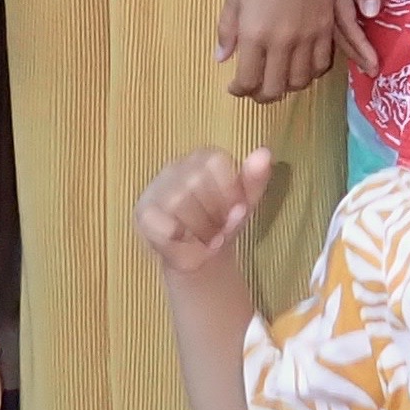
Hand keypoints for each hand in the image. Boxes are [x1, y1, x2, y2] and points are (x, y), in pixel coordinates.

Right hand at [134, 144, 273, 277]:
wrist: (201, 255)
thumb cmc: (224, 221)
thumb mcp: (246, 201)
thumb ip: (255, 178)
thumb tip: (265, 154)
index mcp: (203, 157)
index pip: (215, 161)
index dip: (229, 190)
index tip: (235, 210)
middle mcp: (176, 167)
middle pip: (197, 181)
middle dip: (214, 215)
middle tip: (220, 231)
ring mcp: (156, 188)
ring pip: (177, 201)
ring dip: (198, 230)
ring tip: (206, 240)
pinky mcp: (143, 213)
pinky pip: (157, 219)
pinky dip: (175, 237)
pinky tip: (183, 242)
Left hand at [218, 0, 336, 102]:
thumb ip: (228, 28)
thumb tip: (221, 58)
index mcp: (255, 34)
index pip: (247, 81)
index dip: (239, 90)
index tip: (234, 86)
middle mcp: (282, 43)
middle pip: (274, 89)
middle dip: (261, 95)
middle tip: (255, 89)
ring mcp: (308, 38)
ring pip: (300, 82)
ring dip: (286, 86)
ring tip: (278, 78)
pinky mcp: (327, 30)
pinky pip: (322, 66)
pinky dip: (310, 73)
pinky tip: (301, 65)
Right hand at [328, 0, 381, 73]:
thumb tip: (369, 13)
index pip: (348, 25)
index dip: (360, 47)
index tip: (373, 66)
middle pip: (337, 30)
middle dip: (355, 51)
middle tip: (370, 70)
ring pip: (325, 25)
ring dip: (342, 43)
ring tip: (357, 59)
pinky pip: (319, 12)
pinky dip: (328, 28)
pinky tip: (333, 37)